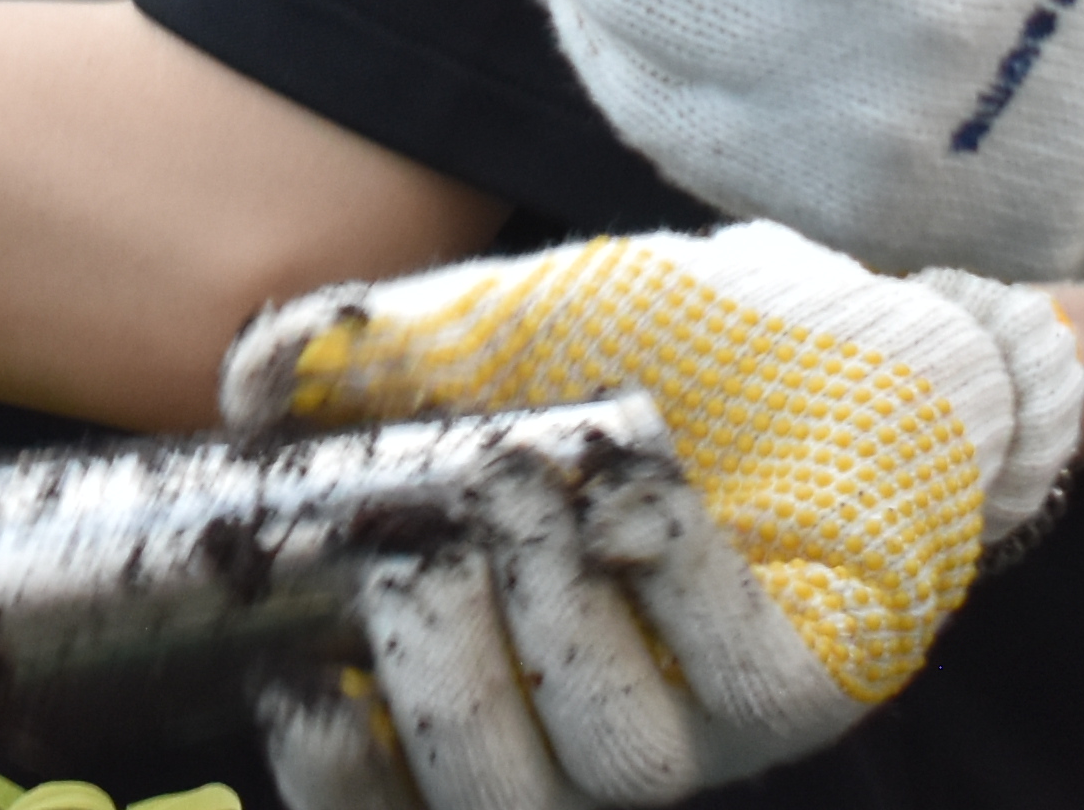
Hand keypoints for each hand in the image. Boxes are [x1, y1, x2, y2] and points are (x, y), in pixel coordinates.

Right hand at [226, 224, 1082, 802]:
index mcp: (493, 674)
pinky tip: (639, 478)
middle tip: (422, 538)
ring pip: (613, 758)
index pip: (390, 798)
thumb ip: (374, 358)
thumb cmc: (658, 342)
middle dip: (438, 675)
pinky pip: (737, 680)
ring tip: (531, 474)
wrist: (838, 320)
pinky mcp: (812, 685)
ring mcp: (708, 721)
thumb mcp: (498, 332)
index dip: (334, 773)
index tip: (296, 674)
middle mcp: (592, 728)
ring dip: (553, 607)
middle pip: (490, 803)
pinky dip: (668, 572)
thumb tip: (245, 393)